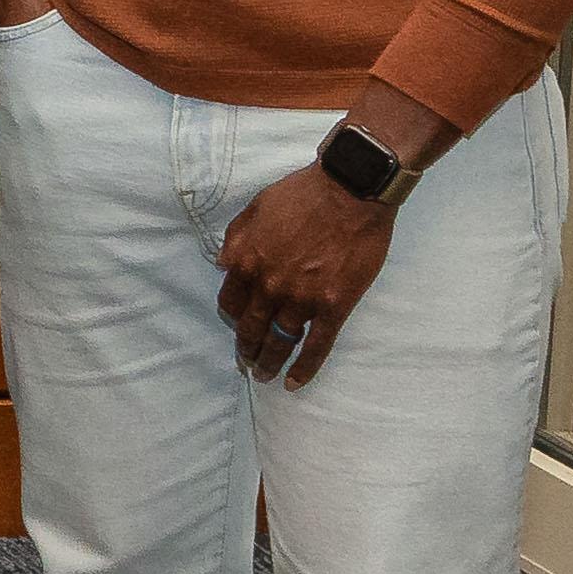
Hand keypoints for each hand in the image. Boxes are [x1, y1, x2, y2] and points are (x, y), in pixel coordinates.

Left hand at [216, 164, 396, 386]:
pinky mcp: (334, 307)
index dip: (232, 316)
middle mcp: (270, 287)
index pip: (231, 302)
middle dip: (246, 348)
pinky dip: (304, 367)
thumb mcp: (255, 208)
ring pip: (280, 341)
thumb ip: (236, 239)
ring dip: (269, 362)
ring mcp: (302, 300)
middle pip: (251, 328)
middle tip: (246, 361)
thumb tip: (222, 265)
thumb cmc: (302, 194)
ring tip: (264, 375)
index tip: (236, 323)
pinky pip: (317, 345)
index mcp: (247, 262)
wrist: (350, 191)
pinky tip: (294, 382)